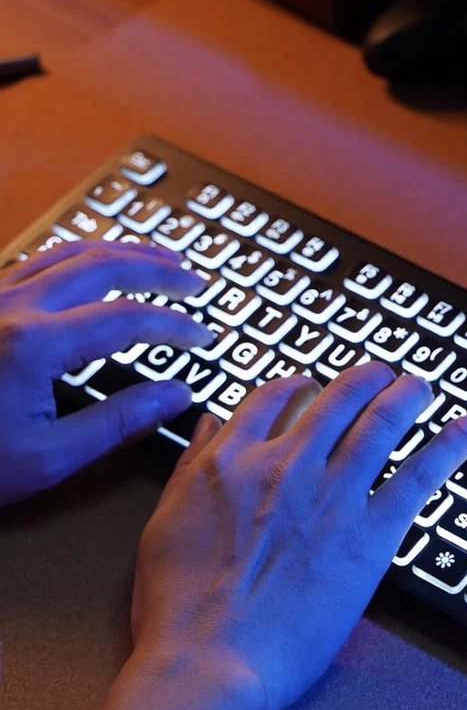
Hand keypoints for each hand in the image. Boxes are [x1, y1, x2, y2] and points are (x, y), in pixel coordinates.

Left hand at [0, 240, 211, 506]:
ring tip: (162, 260)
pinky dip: (83, 255)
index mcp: (33, 345)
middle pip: (104, 265)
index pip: (129, 319)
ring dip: (124, 252)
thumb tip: (176, 395)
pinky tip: (100, 264)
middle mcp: (11, 306)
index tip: (205, 337)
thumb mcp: (48, 458)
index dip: (176, 325)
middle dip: (159, 271)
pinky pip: (40, 259)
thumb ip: (120, 422)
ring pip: (70, 251)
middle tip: (196, 282)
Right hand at [131, 364, 466, 709]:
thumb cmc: (181, 607)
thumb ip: (191, 466)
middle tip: (382, 372)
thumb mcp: (165, 521)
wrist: (211, 661)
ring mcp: (333, 496)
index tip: (310, 381)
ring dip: (406, 396)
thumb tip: (209, 425)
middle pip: (336, 400)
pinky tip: (465, 428)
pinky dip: (447, 447)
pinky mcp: (371, 533)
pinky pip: (418, 477)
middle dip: (365, 378)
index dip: (296, 383)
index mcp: (233, 461)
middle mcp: (287, 465)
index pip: (271, 399)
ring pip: (380, 425)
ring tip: (420, 384)